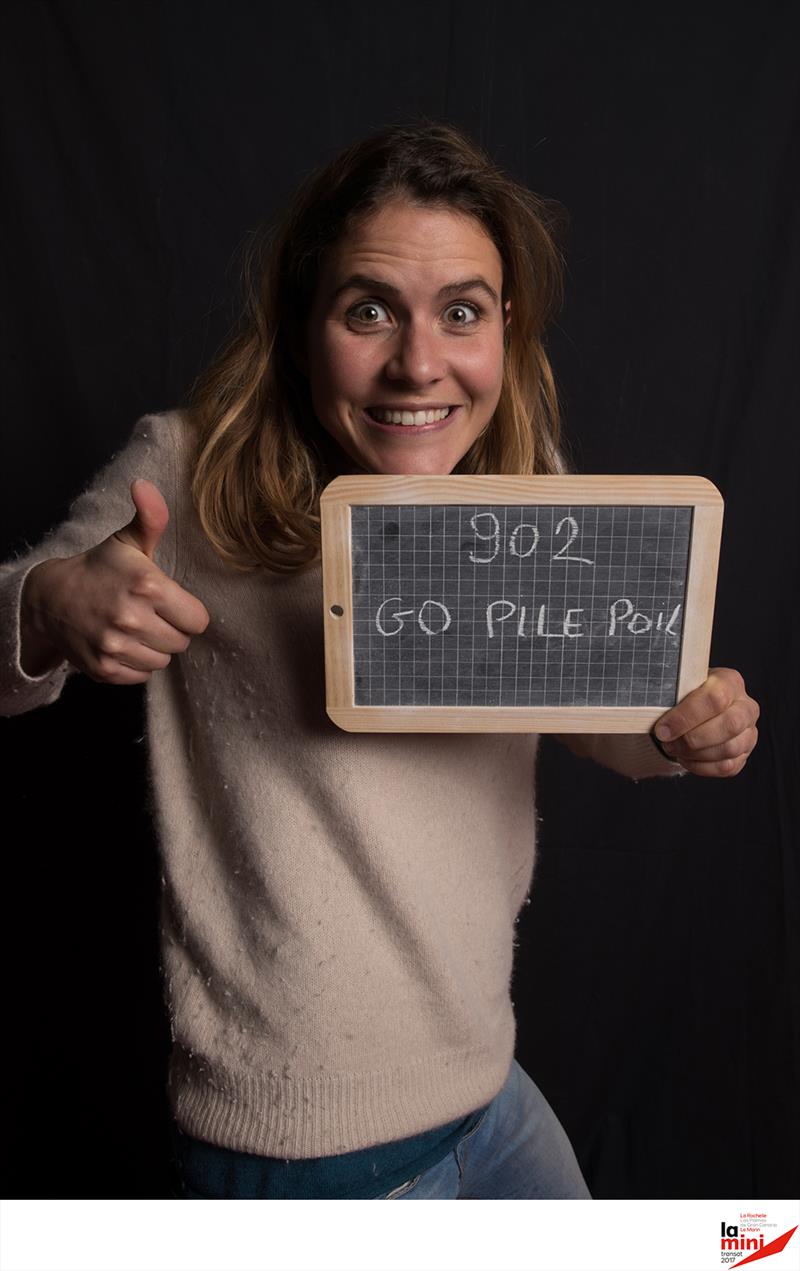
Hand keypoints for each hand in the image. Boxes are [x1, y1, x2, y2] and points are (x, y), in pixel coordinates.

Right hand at [21, 478, 209, 684]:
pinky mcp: (105, 669)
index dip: (187, 611)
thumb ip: (150, 517)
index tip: (170, 602)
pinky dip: (136, 663)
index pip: (198, 620)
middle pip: (182, 642)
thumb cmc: (100, 568)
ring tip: (135, 627)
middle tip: (150, 613)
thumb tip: (145, 485)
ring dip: (154, 648)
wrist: (50, 599)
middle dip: (171, 629)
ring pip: (163, 661)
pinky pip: (142, 676)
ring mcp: (116, 647)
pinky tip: (122, 642)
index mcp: (147, 586)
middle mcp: (132, 619)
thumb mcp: (127, 541)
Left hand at [653, 667, 758, 776]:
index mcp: (730, 682)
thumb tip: (655, 709)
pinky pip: (726, 767)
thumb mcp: (680, 687)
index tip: (662, 729)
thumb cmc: (687, 696)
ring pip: (729, 749)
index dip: (686, 717)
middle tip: (668, 742)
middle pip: (729, 725)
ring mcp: (749, 732)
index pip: (715, 698)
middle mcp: (746, 707)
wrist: (697, 709)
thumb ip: (673, 694)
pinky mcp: (744, 754)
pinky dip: (701, 766)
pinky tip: (685, 758)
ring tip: (674, 749)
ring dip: (695, 754)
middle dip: (692, 738)